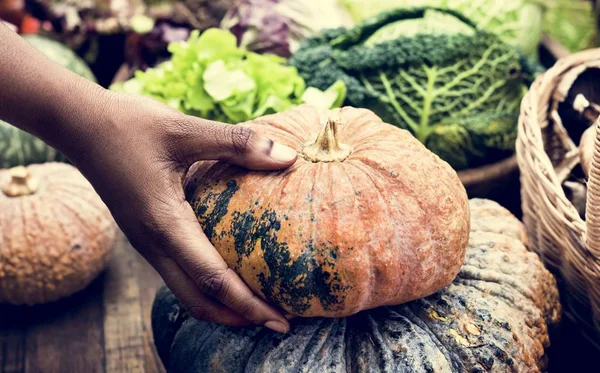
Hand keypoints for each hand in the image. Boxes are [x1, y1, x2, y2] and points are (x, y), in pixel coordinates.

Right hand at [66, 91, 296, 332]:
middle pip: (199, 300)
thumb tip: (289, 157)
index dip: (249, 304)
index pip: (213, 279)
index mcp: (164, 225)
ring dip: (224, 304)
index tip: (282, 321)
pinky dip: (209, 284)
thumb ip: (238, 143)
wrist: (79, 125)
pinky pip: (180, 272)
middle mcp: (153, 243)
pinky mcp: (147, 234)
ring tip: (262, 303)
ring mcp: (147, 242)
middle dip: (240, 317)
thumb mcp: (185, 129)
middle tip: (281, 322)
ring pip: (187, 290)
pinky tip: (233, 269)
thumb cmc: (129, 125)